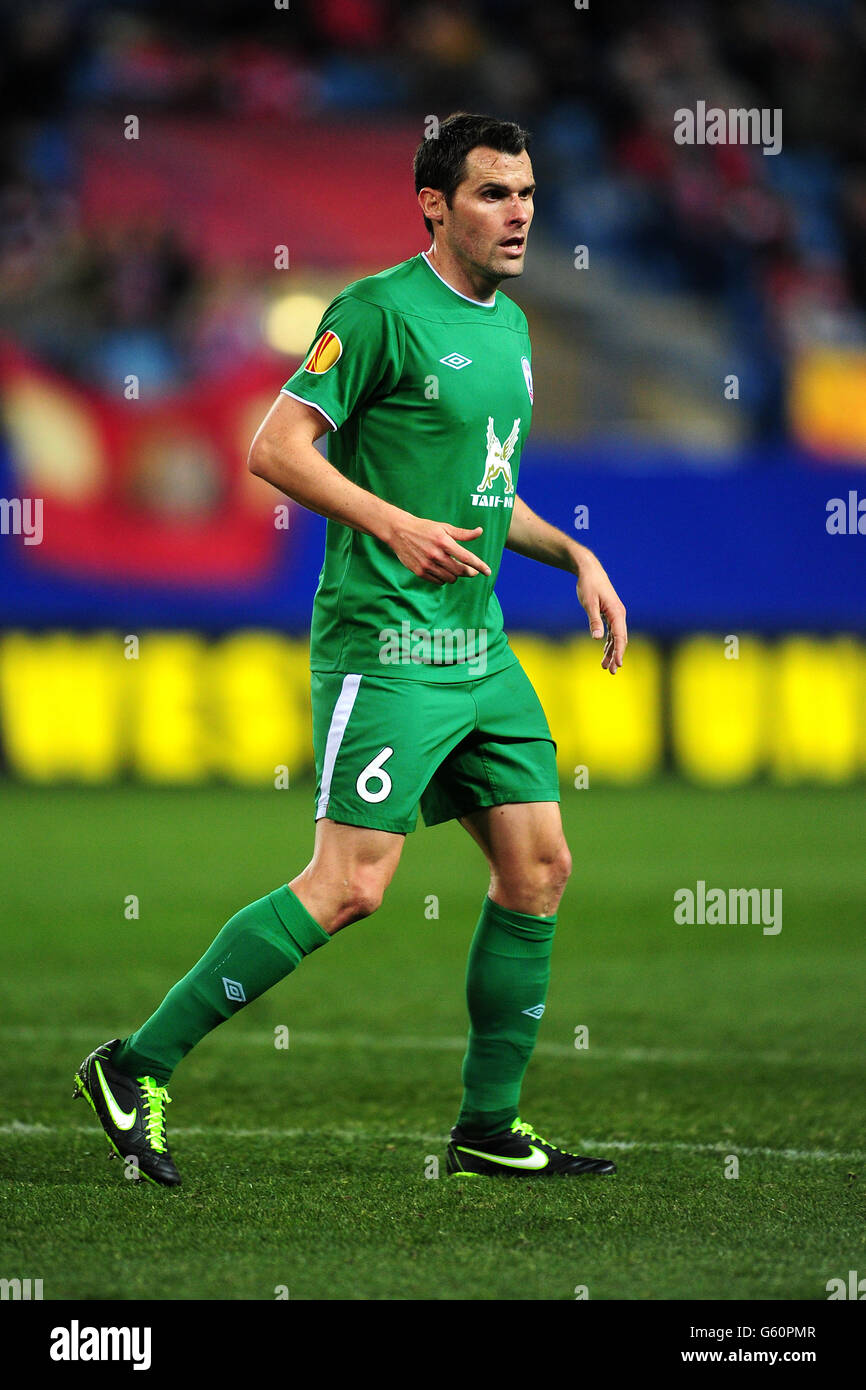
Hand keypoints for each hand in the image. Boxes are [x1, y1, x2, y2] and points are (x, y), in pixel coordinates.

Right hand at [387, 516, 491, 584]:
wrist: (399, 531)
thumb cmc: (425, 528)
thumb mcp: (444, 527)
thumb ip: (463, 534)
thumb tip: (480, 531)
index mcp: (444, 542)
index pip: (467, 558)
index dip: (479, 566)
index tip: (488, 572)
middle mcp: (436, 555)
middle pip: (460, 571)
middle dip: (468, 572)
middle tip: (470, 570)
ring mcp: (427, 564)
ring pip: (450, 578)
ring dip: (455, 575)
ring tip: (452, 567)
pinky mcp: (419, 572)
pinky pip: (438, 582)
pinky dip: (443, 578)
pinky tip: (442, 571)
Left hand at [575, 547, 627, 673]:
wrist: (589, 571)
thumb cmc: (589, 585)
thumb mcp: (589, 603)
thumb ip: (594, 621)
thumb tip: (597, 638)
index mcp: (617, 612)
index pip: (620, 636)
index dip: (619, 651)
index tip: (618, 664)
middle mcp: (619, 615)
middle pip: (620, 639)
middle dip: (617, 656)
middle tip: (611, 672)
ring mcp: (615, 615)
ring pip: (616, 637)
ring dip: (612, 652)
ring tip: (605, 667)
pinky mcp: (610, 614)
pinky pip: (612, 632)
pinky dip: (609, 643)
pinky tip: (605, 652)